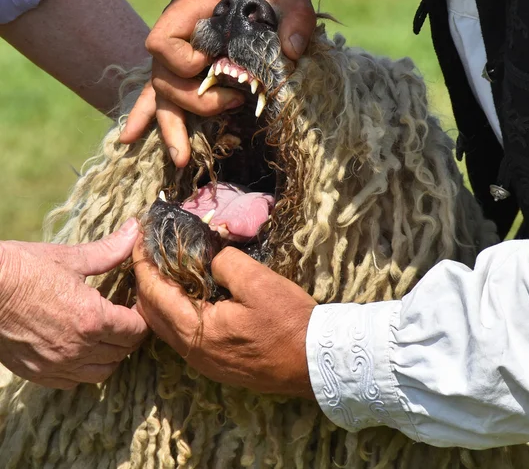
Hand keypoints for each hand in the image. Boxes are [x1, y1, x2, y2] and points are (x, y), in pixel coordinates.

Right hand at [0, 219, 148, 388]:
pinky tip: (80, 349)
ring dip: (111, 355)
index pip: (136, 330)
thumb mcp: (70, 258)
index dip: (142, 317)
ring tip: (106, 335)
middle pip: (123, 352)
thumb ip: (109, 250)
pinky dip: (83, 369)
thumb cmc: (23, 269)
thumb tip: (135, 229)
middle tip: (125, 318)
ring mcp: (56, 365)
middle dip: (130, 335)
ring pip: (101, 372)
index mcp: (92, 319)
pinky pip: (72, 382)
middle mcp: (78, 348)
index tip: (137, 305)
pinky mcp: (36, 373)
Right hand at [120, 0, 315, 167]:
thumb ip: (294, 17)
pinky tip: (131, 139)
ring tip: (181, 160)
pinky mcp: (190, 66)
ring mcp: (181, 53)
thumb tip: (293, 52)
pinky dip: (150, 116)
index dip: (182, 61)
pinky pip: (163, 94)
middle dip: (193, 103)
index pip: (163, 42)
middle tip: (231, 105)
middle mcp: (178, 35)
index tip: (212, 64)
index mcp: (191, 10)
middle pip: (164, 78)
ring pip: (162, 95)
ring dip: (169, 128)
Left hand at [133, 244, 316, 398]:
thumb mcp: (257, 281)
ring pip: (168, 324)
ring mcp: (203, 360)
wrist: (314, 362)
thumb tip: (209, 257)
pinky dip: (180, 309)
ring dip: (164, 295)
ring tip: (172, 267)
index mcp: (195, 330)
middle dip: (148, 279)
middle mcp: (191, 350)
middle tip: (154, 251)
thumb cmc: (287, 321)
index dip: (144, 262)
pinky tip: (194, 293)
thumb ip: (224, 263)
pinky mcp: (216, 363)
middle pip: (152, 312)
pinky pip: (185, 333)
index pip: (153, 292)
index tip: (141, 238)